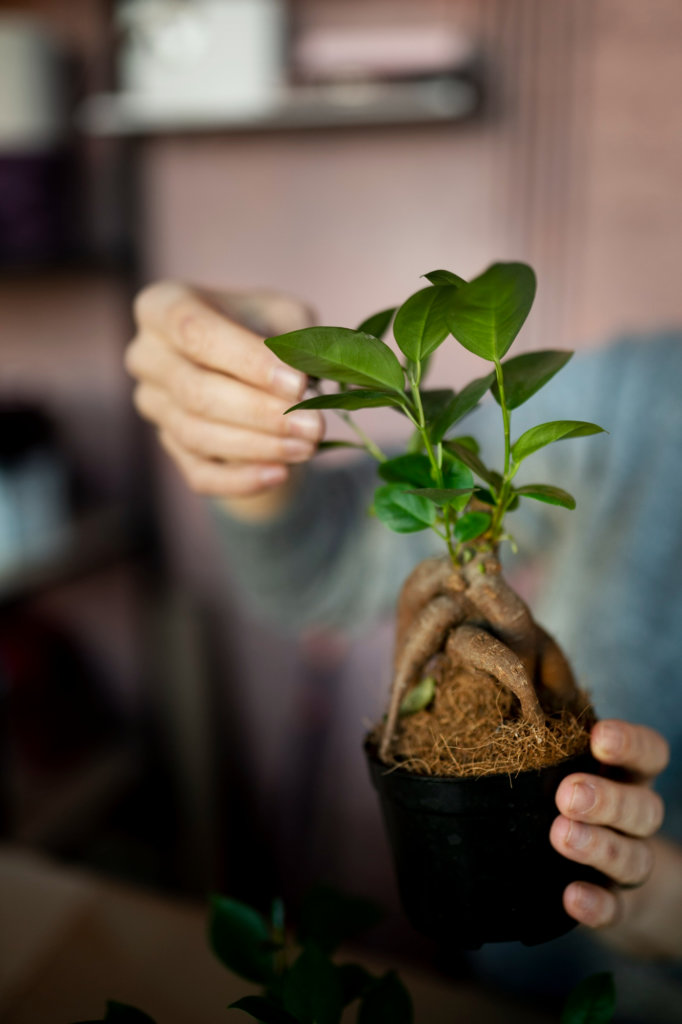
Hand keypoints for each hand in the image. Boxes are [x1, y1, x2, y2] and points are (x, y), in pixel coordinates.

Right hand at [125, 282, 324, 518]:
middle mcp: (147, 356)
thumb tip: (311, 375)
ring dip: (258, 446)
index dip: (248, 360)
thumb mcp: (286, 318)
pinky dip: (241, 479)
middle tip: (314, 425)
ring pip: (197, 435)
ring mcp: (153, 405)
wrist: (253, 373)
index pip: (194, 331)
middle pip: (194, 390)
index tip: (298, 383)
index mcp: (164, 306)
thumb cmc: (266, 332)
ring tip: (308, 447)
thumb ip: (296, 340)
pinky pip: (199, 474)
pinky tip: (281, 473)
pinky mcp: (169, 447)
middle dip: (260, 413)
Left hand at [550, 719, 668, 929]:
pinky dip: (597, 904)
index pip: (649, 754)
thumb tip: (491, 687)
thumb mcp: (564, 767)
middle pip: (642, 806)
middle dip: (607, 799)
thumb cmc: (572, 802)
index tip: (600, 736)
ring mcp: (630, 861)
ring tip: (561, 836)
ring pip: (632, 856)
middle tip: (568, 793)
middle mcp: (635, 817)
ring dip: (599, 846)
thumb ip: (544, 741)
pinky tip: (572, 897)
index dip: (631, 744)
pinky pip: (615, 908)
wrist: (604, 880)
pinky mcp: (619, 905)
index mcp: (625, 775)